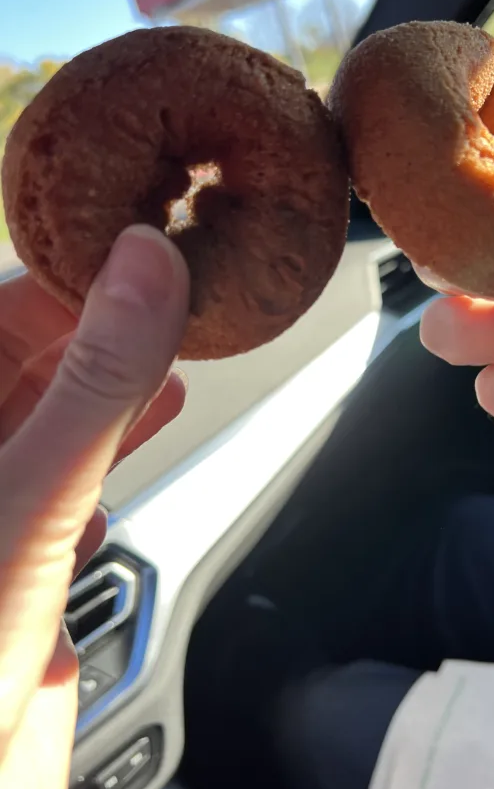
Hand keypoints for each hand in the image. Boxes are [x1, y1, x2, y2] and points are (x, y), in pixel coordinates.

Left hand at [0, 225, 188, 788]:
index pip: (3, 311)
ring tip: (181, 335)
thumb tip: (144, 269)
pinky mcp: (29, 551)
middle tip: (182, 281)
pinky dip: (121, 441)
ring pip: (62, 413)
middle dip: (109, 322)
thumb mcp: (29, 497)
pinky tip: (158, 412)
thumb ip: (95, 384)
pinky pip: (78, 472)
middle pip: (36, 356)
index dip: (77, 272)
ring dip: (122, 378)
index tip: (148, 238)